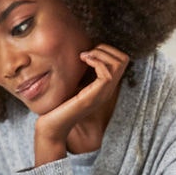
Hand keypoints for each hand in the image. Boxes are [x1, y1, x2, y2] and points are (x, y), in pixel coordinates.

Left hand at [34, 44, 129, 164]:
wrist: (52, 125)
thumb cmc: (58, 104)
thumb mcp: (73, 82)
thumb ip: (81, 71)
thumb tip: (82, 51)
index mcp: (104, 86)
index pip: (121, 60)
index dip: (106, 50)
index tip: (88, 53)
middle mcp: (107, 90)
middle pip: (123, 59)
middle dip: (105, 49)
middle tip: (86, 53)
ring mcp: (102, 93)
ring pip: (118, 63)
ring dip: (100, 53)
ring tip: (83, 57)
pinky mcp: (94, 96)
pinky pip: (107, 73)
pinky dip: (96, 61)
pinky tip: (82, 61)